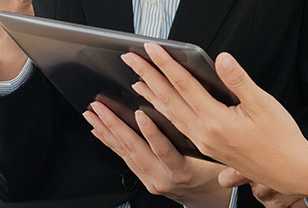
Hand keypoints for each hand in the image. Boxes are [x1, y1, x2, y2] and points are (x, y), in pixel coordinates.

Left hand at [81, 100, 230, 207]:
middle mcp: (163, 179)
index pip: (163, 151)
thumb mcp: (214, 156)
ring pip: (125, 154)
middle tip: (99, 108)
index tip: (139, 114)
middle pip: (135, 150)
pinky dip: (110, 143)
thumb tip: (189, 110)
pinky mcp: (144, 180)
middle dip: (114, 126)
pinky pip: (124, 160)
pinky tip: (99, 131)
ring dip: (106, 132)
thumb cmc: (213, 174)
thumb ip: (201, 137)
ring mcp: (151, 181)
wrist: (209, 197)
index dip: (151, 132)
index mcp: (183, 172)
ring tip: (92, 116)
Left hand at [122, 45, 307, 198]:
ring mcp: (203, 143)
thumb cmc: (280, 137)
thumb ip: (238, 80)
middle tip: (129, 58)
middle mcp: (204, 133)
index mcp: (216, 121)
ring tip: (136, 79)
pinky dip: (164, 112)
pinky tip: (157, 107)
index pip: (184, 86)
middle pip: (169, 99)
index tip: (150, 48)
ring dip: (151, 95)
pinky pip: (177, 126)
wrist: (290, 170)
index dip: (166, 64)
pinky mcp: (207, 148)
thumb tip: (221, 59)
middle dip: (147, 76)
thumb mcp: (263, 104)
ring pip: (170, 114)